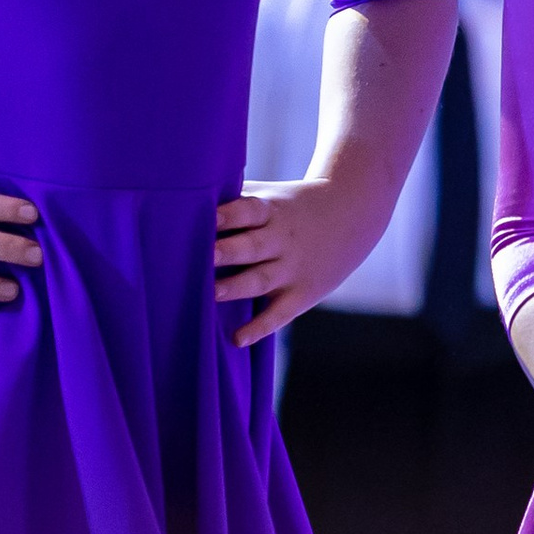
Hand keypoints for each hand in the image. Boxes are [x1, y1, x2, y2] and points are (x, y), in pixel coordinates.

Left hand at [215, 180, 393, 347]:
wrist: (353, 213)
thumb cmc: (293, 205)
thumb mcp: (271, 196)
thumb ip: (234, 201)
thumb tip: (180, 201)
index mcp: (271, 211)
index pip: (246, 211)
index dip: (226, 215)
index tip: (202, 217)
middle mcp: (281, 239)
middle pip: (251, 246)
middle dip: (227, 252)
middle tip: (204, 256)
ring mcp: (292, 268)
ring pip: (261, 280)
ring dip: (236, 288)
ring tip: (211, 294)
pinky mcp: (302, 293)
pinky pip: (279, 313)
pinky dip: (259, 327)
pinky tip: (237, 338)